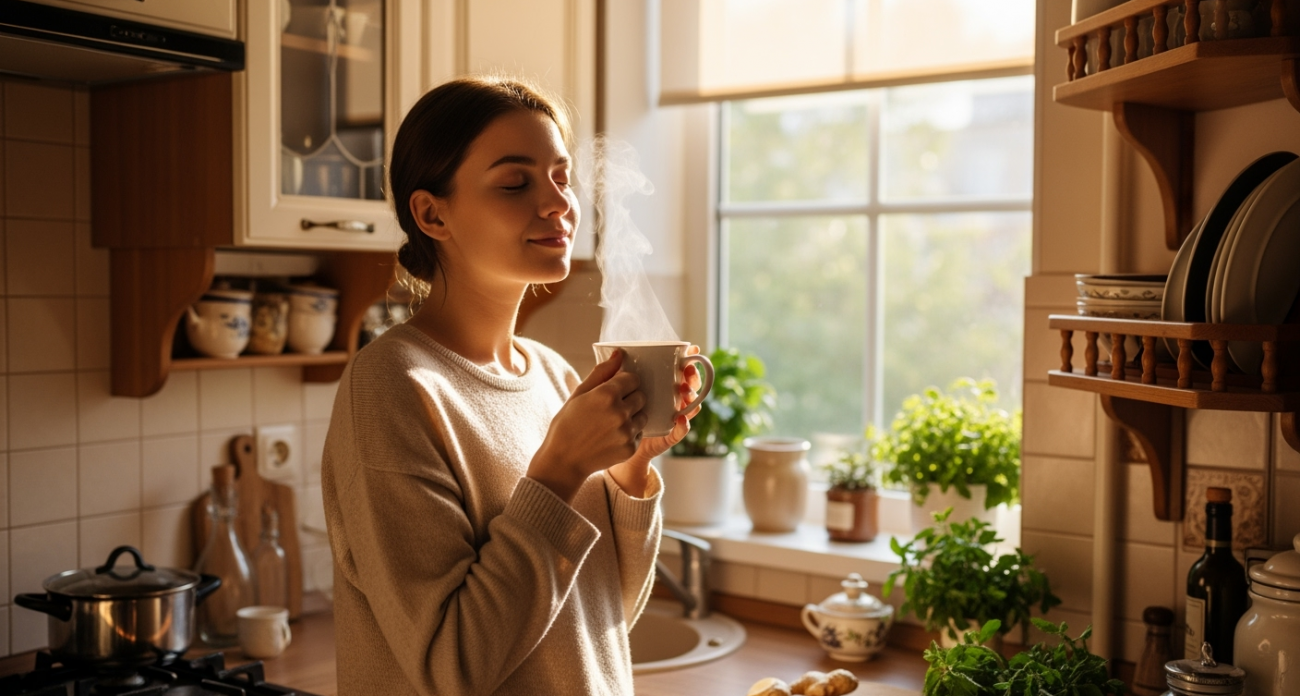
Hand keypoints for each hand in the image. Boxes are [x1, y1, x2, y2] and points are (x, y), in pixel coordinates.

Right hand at [528, 350, 647, 503]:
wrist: (563, 461)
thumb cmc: (567, 424)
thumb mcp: (578, 394)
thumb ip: (601, 372)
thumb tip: (619, 354)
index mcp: (606, 394)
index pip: (633, 379)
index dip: (624, 383)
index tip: (614, 390)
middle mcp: (620, 412)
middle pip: (641, 396)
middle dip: (630, 398)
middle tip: (612, 407)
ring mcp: (627, 432)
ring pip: (643, 415)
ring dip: (632, 416)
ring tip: (612, 423)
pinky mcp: (630, 448)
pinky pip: (639, 433)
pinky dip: (629, 434)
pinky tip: (611, 437)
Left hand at [608, 344, 705, 496]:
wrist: (606, 447)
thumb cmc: (604, 417)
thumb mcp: (604, 394)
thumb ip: (610, 374)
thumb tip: (617, 352)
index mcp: (656, 387)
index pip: (676, 370)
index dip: (686, 360)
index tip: (690, 350)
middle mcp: (666, 401)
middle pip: (686, 385)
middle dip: (692, 377)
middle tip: (688, 370)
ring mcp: (669, 418)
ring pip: (688, 406)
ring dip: (690, 397)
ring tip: (684, 391)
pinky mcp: (667, 436)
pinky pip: (680, 431)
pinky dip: (683, 425)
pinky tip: (680, 418)